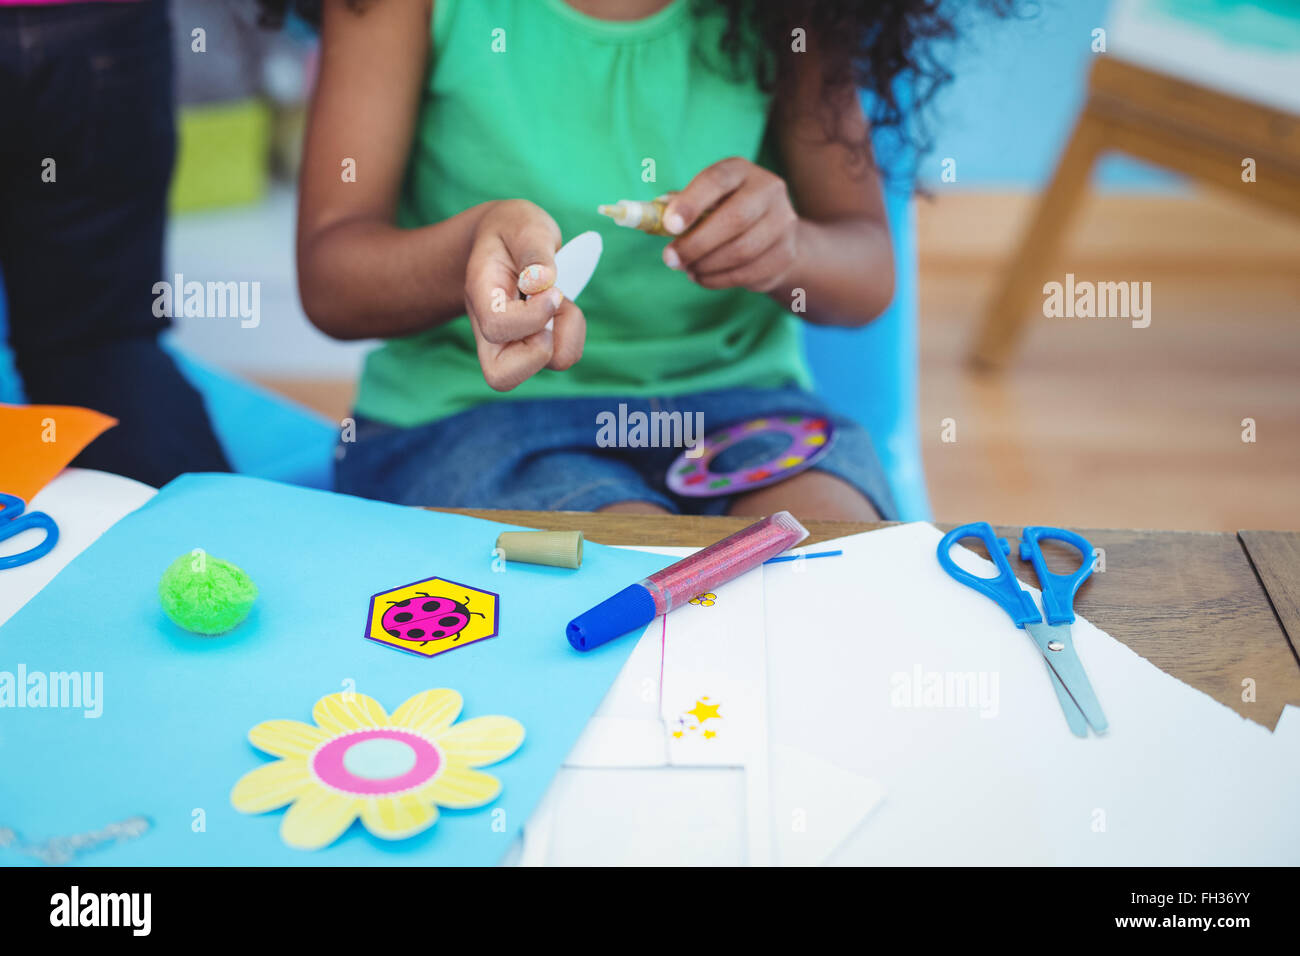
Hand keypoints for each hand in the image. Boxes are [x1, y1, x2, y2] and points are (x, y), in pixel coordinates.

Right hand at [464, 199, 585, 390]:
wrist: (507, 239)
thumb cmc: (513, 231)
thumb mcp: (523, 225)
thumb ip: (534, 251)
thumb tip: (543, 282)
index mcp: (481, 296)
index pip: (497, 327)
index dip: (532, 316)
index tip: (552, 290)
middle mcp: (489, 329)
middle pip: (502, 377)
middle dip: (542, 350)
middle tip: (551, 311)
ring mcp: (512, 343)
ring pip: (543, 368)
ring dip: (566, 333)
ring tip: (559, 300)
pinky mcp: (536, 345)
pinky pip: (564, 355)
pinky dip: (573, 332)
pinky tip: (563, 307)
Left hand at [661, 157, 802, 293]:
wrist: (773, 236)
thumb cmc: (724, 213)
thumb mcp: (704, 201)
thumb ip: (677, 207)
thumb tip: (649, 220)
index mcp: (741, 171)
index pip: (717, 180)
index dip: (691, 202)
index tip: (669, 226)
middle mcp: (768, 191)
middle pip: (735, 219)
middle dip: (696, 244)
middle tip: (670, 259)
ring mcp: (783, 223)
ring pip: (742, 251)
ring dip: (706, 265)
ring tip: (686, 269)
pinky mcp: (786, 254)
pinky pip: (749, 273)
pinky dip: (718, 280)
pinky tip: (702, 277)